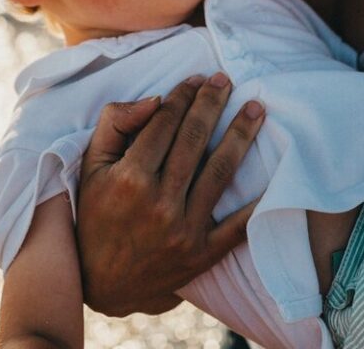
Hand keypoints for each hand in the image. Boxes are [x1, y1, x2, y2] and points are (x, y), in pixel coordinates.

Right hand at [74, 73, 265, 316]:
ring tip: (256, 109)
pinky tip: (274, 174)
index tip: (195, 80)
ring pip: (219, 172)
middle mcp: (159, 203)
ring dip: (241, 136)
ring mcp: (183, 230)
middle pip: (194, 140)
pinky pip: (237, 226)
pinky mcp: (202, 254)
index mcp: (129, 178)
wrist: (100, 283)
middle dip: (212, 104)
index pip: (164, 124)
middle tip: (226, 80)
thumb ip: (115, 125)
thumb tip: (154, 100)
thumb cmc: (94, 217)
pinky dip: (257, 202)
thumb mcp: (90, 167)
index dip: (182, 96)